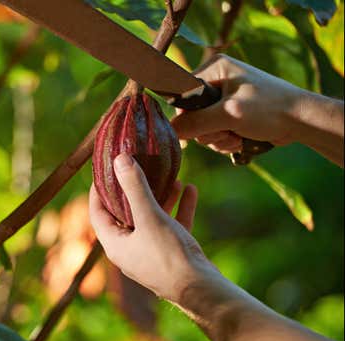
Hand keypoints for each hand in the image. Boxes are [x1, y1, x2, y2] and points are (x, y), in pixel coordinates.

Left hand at [89, 153, 215, 302]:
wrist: (202, 291)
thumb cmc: (169, 256)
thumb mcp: (150, 217)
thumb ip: (134, 187)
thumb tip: (119, 159)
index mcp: (115, 244)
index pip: (97, 212)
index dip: (98, 189)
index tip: (104, 169)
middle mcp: (130, 250)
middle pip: (125, 213)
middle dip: (134, 189)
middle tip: (137, 167)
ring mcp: (151, 253)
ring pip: (151, 219)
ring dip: (160, 197)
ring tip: (170, 176)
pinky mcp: (172, 255)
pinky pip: (171, 226)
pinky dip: (178, 209)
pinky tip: (190, 189)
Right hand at [171, 54, 302, 153]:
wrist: (302, 121)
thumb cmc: (270, 109)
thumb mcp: (230, 114)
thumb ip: (196, 122)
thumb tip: (170, 130)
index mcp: (214, 68)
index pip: (182, 95)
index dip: (187, 116)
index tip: (203, 128)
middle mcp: (216, 80)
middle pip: (191, 115)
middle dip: (208, 131)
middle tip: (228, 132)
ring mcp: (223, 99)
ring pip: (202, 128)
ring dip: (217, 139)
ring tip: (237, 137)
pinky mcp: (230, 114)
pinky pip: (214, 133)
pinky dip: (224, 141)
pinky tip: (240, 140)